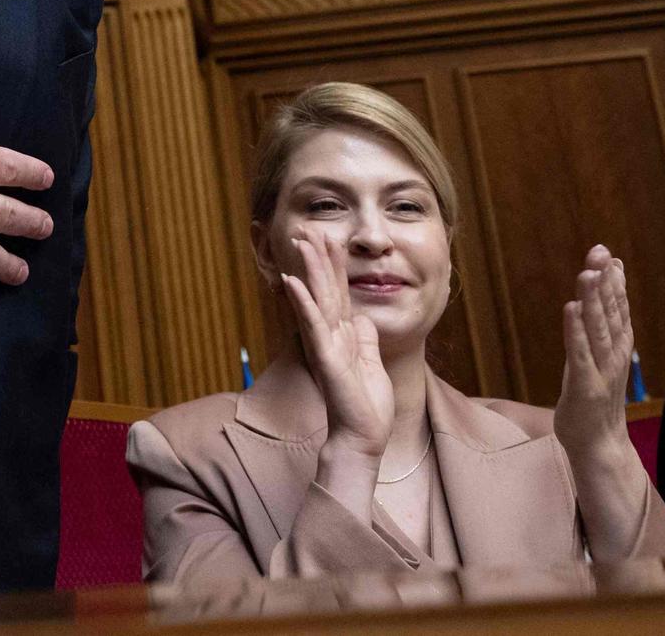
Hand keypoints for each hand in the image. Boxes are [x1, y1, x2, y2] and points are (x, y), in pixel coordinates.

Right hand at [280, 229, 395, 456]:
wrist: (363, 437)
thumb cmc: (367, 405)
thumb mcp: (371, 362)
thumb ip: (365, 337)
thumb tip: (362, 315)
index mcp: (344, 334)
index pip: (338, 292)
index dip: (333, 264)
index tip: (328, 237)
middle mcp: (331, 335)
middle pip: (325, 288)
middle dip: (318, 257)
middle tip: (308, 227)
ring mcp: (326, 345)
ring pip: (318, 299)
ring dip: (309, 269)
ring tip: (301, 242)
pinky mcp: (326, 358)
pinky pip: (314, 325)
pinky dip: (303, 302)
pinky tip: (293, 281)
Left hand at [552, 245, 636, 465]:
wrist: (600, 445)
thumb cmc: (596, 397)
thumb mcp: (600, 357)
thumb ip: (603, 326)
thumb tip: (600, 295)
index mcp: (617, 347)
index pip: (619, 308)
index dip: (614, 281)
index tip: (608, 253)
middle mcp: (613, 355)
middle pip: (610, 312)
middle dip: (604, 281)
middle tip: (600, 252)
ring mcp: (601, 370)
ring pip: (597, 329)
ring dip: (592, 300)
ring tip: (587, 273)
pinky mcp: (585, 386)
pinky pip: (579, 353)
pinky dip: (575, 330)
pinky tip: (570, 309)